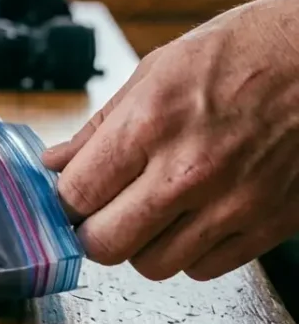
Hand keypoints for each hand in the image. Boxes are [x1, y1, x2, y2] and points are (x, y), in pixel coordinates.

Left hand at [42, 0, 298, 281]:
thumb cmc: (240, 53)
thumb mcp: (154, 71)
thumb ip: (98, 127)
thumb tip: (53, 164)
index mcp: (150, 124)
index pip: (76, 196)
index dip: (61, 202)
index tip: (65, 198)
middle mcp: (188, 172)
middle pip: (106, 245)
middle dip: (92, 231)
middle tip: (100, 211)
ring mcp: (232, 205)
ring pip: (153, 266)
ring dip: (141, 244)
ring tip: (151, 210)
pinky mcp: (269, 225)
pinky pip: (204, 269)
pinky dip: (189, 251)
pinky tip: (192, 217)